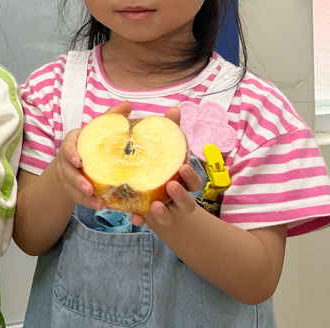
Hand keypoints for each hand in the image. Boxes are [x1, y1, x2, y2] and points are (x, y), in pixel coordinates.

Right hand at [49, 100, 134, 211]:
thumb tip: (128, 103)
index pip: (68, 146)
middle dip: (77, 180)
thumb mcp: (98, 130)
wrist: (75, 161)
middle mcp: (67, 160)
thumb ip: (111, 118)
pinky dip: (87, 202)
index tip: (79, 161)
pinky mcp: (72, 188)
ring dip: (83, 196)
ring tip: (98, 203)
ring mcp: (68, 175)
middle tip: (89, 187)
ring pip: (71, 186)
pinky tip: (99, 206)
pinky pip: (77, 197)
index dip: (71, 154)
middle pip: (68, 170)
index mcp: (73, 143)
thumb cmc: (91, 143)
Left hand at [131, 106, 203, 226]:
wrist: (140, 182)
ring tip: (155, 205)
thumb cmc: (154, 160)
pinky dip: (142, 219)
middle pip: (187, 203)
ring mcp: (163, 208)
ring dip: (164, 213)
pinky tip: (136, 218)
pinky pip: (146, 220)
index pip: (193, 181)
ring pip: (169, 217)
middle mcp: (175, 196)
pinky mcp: (146, 214)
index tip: (182, 167)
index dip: (191, 176)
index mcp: (181, 180)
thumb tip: (174, 108)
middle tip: (171, 185)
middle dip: (181, 196)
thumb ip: (167, 128)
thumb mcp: (159, 144)